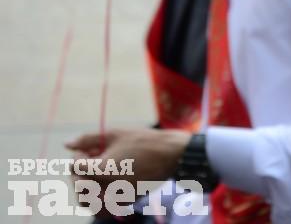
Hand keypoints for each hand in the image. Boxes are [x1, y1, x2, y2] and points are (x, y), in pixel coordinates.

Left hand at [65, 128, 189, 191]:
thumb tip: (67, 144)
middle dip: (78, 175)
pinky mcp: (128, 201)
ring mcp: (119, 196)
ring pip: (89, 203)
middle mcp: (109, 186)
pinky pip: (105, 208)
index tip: (87, 150)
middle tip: (87, 162)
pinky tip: (103, 187)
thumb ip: (88, 139)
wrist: (172, 154)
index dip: (78, 157)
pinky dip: (98, 202)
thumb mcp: (115, 133)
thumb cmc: (144, 140)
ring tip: (93, 176)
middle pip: (80, 187)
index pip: (77, 168)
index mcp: (104, 169)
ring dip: (85, 191)